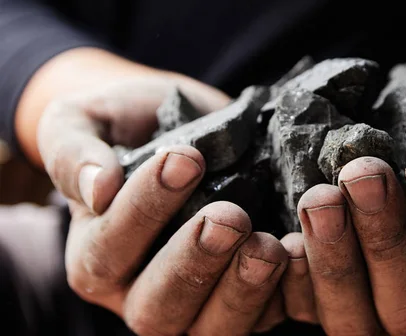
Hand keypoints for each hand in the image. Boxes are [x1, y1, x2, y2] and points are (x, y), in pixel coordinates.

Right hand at [30, 49, 288, 334]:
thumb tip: (97, 188)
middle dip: (195, 262)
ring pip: (213, 327)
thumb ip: (73, 150)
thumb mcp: (84, 120)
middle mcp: (140, 293)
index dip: (146, 208)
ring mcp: (197, 303)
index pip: (110, 248)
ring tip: (268, 245)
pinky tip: (302, 255)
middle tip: (229, 216)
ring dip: (243, 289)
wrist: (187, 125)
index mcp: (96, 256)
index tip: (186, 158)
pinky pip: (266, 314)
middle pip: (159, 308)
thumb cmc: (132, 124)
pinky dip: (288, 292)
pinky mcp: (247, 299)